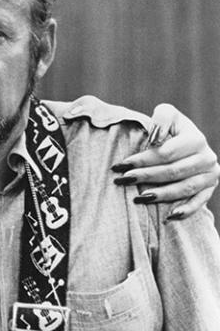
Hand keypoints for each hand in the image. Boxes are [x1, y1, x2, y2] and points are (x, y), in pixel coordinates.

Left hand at [113, 103, 218, 219]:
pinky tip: (169, 216)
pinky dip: (186, 210)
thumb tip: (155, 137)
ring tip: (138, 198)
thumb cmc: (170, 128)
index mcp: (196, 138)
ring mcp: (210, 175)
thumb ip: (162, 118)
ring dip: (161, 195)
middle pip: (173, 171)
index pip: (166, 153)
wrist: (186, 144)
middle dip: (145, 176)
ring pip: (184, 188)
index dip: (142, 160)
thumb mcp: (167, 114)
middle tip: (123, 180)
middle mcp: (207, 158)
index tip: (120, 165)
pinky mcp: (210, 188)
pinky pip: (199, 202)